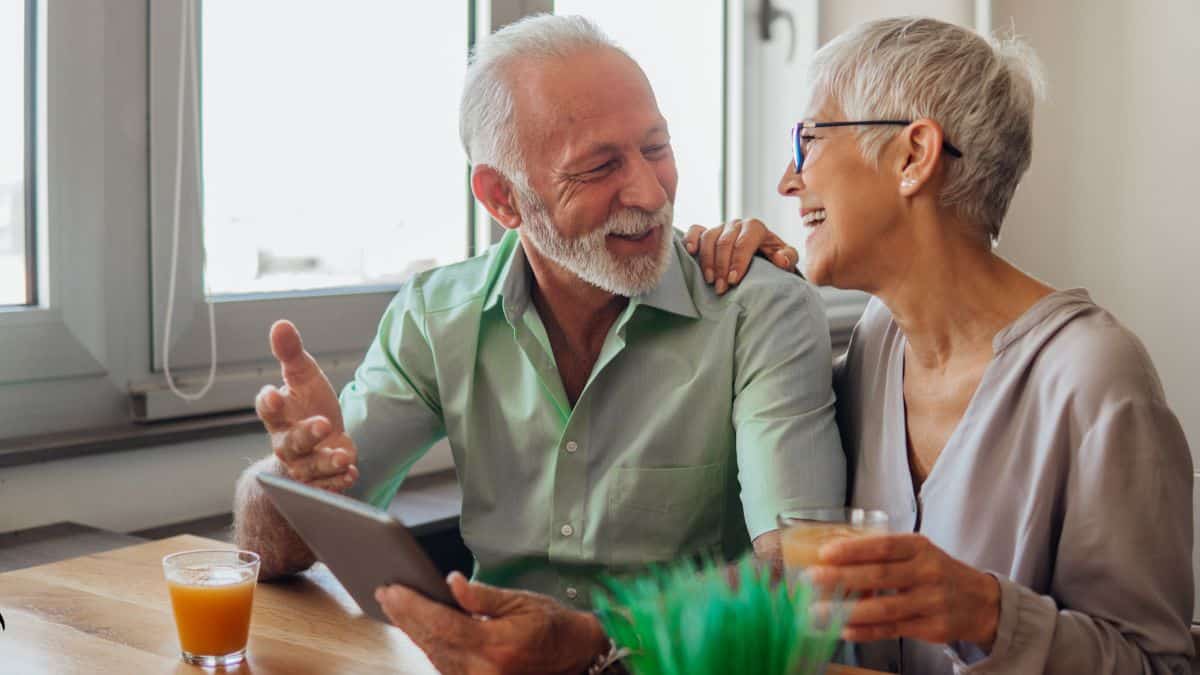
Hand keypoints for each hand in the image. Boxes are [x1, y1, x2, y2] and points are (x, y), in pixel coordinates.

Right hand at [255, 320, 358, 491]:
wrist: (320, 441)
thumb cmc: (308, 404)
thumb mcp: (304, 376)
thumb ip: (291, 354)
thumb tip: (281, 324)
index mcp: (279, 415)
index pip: (268, 408)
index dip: (269, 402)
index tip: (274, 393)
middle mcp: (286, 442)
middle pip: (290, 443)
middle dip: (306, 434)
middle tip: (323, 424)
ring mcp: (303, 464)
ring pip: (309, 468)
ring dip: (327, 462)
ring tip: (344, 455)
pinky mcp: (320, 480)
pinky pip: (326, 486)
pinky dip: (338, 482)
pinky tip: (351, 473)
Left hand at [375, 572, 609, 674]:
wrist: (576, 657)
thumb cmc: (553, 626)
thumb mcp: (522, 601)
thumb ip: (482, 596)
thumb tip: (451, 583)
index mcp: (496, 646)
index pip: (442, 623)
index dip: (413, 606)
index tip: (393, 589)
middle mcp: (484, 671)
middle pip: (432, 641)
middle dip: (405, 616)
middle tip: (385, 593)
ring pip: (434, 656)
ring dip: (413, 631)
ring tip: (395, 607)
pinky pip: (445, 666)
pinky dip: (429, 645)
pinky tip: (417, 629)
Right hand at [684, 219, 797, 294]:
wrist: (762, 256)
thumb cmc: (773, 258)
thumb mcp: (786, 258)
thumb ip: (788, 257)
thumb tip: (781, 260)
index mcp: (755, 227)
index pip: (744, 242)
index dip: (738, 262)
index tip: (734, 281)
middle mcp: (736, 224)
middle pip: (724, 242)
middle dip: (721, 267)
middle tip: (721, 288)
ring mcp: (720, 227)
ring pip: (708, 238)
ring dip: (707, 261)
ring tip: (709, 280)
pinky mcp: (707, 232)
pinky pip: (696, 230)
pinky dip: (691, 239)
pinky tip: (690, 252)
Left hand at [808, 534, 1000, 648]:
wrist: (980, 602)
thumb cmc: (935, 571)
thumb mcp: (917, 552)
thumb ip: (882, 554)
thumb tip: (832, 554)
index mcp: (919, 547)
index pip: (884, 546)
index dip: (853, 549)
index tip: (825, 553)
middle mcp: (928, 572)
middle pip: (880, 576)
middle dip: (842, 578)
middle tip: (811, 579)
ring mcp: (932, 602)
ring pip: (885, 608)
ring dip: (847, 610)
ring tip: (818, 611)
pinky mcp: (932, 627)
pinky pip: (893, 629)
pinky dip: (866, 630)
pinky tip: (843, 629)